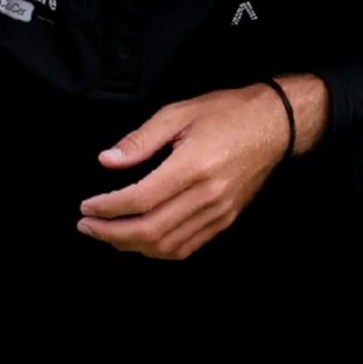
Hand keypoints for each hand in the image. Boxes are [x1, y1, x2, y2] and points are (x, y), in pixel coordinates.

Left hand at [76, 84, 301, 259]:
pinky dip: (158, 250)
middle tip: (86, 225)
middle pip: (151, 229)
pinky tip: (139, 241)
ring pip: (168, 244)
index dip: (107, 207)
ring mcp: (219, 211)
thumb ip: (140, 140)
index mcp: (194, 166)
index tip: (86, 206)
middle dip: (110, 233)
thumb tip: (107, 161)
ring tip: (106, 234)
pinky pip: (188, 246)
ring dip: (131, 245)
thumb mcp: (178, 113)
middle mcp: (208, 195)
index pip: (140, 199)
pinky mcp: (226, 219)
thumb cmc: (227, 113)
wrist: (276, 124)